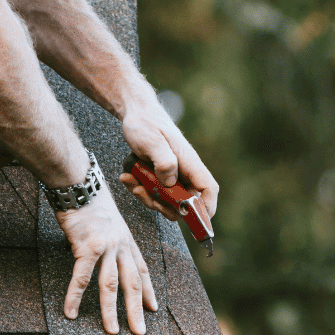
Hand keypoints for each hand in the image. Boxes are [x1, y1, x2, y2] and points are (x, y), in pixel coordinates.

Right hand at [55, 191, 155, 334]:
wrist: (80, 184)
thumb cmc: (89, 202)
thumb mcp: (107, 222)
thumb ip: (107, 240)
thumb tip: (97, 255)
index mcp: (126, 240)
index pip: (142, 270)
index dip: (148, 290)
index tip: (153, 307)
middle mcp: (121, 246)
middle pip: (132, 283)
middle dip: (136, 310)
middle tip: (140, 331)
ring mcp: (106, 247)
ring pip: (111, 285)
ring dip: (111, 311)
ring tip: (112, 330)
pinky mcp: (87, 247)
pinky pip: (81, 277)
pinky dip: (74, 297)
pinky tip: (70, 312)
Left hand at [119, 97, 218, 221]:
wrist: (135, 114)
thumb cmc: (146, 124)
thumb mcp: (152, 141)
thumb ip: (164, 162)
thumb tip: (170, 183)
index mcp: (189, 163)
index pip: (207, 189)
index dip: (205, 208)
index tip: (193, 219)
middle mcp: (183, 172)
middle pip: (183, 204)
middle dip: (162, 205)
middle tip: (143, 191)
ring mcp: (171, 176)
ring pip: (165, 202)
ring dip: (146, 196)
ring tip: (130, 179)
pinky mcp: (159, 178)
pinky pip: (152, 194)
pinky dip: (139, 189)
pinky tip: (127, 177)